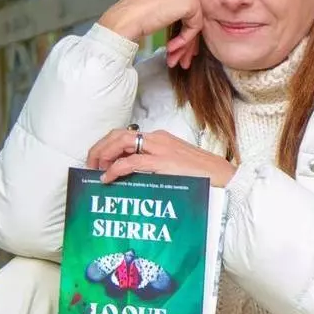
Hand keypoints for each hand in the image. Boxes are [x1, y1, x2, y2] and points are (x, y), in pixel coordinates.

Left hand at [86, 128, 235, 187]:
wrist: (224, 178)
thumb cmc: (202, 176)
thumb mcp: (175, 167)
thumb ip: (156, 168)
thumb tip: (134, 179)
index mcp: (160, 138)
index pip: (126, 135)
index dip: (108, 146)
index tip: (98, 161)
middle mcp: (157, 139)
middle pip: (118, 135)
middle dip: (99, 148)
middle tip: (90, 164)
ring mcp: (160, 149)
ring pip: (120, 143)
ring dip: (103, 155)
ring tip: (95, 169)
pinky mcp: (162, 162)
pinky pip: (130, 162)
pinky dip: (114, 169)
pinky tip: (107, 178)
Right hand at [96, 0, 203, 68]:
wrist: (125, 19)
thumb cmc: (136, 12)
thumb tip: (192, 16)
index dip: (184, 22)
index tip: (177, 40)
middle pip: (195, 9)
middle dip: (187, 35)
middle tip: (178, 52)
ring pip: (196, 19)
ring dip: (185, 41)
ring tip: (174, 56)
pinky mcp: (191, 0)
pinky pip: (195, 26)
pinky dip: (184, 40)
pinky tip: (170, 47)